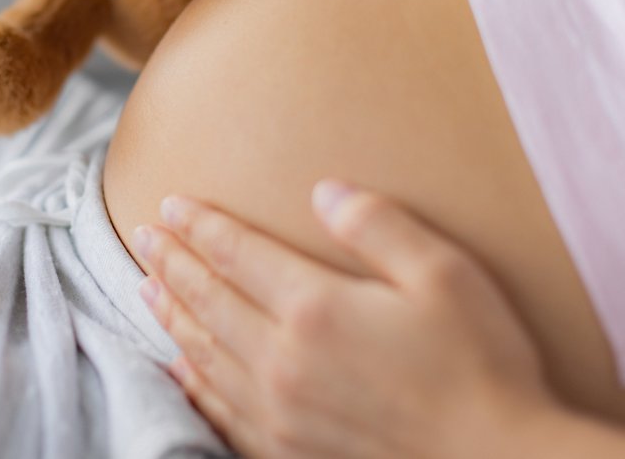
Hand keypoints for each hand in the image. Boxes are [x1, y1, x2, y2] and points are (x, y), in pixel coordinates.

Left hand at [131, 182, 559, 458]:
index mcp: (314, 307)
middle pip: (207, 298)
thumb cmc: (481, 365)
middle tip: (143, 235)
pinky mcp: (287, 450)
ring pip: (203, 352)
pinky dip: (190, 383)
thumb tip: (324, 192)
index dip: (200, 225)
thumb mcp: (444, 274)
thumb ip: (379, 225)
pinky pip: (218, 410)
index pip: (236, 253)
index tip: (172, 204)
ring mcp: (279, 410)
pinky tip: (177, 369)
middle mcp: (282, 359)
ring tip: (146, 287)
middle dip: (171, 261)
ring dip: (170, 314)